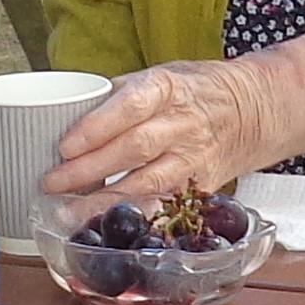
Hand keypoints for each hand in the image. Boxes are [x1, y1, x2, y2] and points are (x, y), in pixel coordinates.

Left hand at [48, 34, 304, 199]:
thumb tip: (67, 114)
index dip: (96, 127)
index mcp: (168, 88)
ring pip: (148, 184)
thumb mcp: (160, 76)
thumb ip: (117, 95)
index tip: (64, 146)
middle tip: (52, 183)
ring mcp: (193, 158)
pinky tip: (108, 228)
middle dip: (89, 169)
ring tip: (69, 214)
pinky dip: (135, 218)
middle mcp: (183, 124)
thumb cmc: (193, 91)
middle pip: (134, 148)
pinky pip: (165, 205)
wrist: (252, 110)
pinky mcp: (199, 186)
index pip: (129, 106)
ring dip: (105, 202)